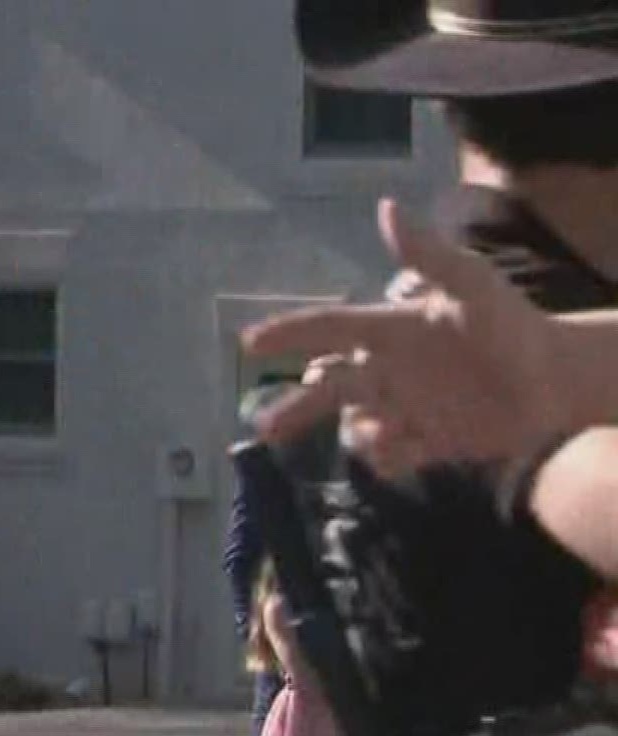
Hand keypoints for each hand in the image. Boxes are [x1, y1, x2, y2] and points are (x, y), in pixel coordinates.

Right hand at [241, 199, 570, 476]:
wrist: (558, 380)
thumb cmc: (513, 325)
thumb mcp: (471, 284)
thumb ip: (426, 254)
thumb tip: (386, 207)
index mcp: (389, 331)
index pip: (327, 328)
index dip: (288, 333)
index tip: (248, 343)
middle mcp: (386, 371)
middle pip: (326, 389)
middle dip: (293, 410)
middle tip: (264, 427)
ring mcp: (403, 408)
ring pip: (353, 425)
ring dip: (355, 432)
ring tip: (381, 433)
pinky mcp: (425, 442)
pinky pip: (388, 456)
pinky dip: (385, 457)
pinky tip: (401, 450)